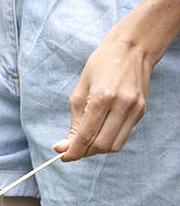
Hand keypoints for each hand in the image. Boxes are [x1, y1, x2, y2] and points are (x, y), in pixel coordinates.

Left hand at [53, 38, 152, 161]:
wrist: (131, 48)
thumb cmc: (100, 65)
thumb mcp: (80, 91)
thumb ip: (73, 122)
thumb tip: (62, 147)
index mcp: (102, 97)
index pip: (87, 136)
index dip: (73, 151)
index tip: (63, 157)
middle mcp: (122, 105)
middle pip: (102, 145)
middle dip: (84, 152)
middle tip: (73, 149)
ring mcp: (135, 109)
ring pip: (115, 145)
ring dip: (97, 149)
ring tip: (85, 141)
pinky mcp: (142, 111)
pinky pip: (123, 136)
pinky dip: (109, 140)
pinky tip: (99, 132)